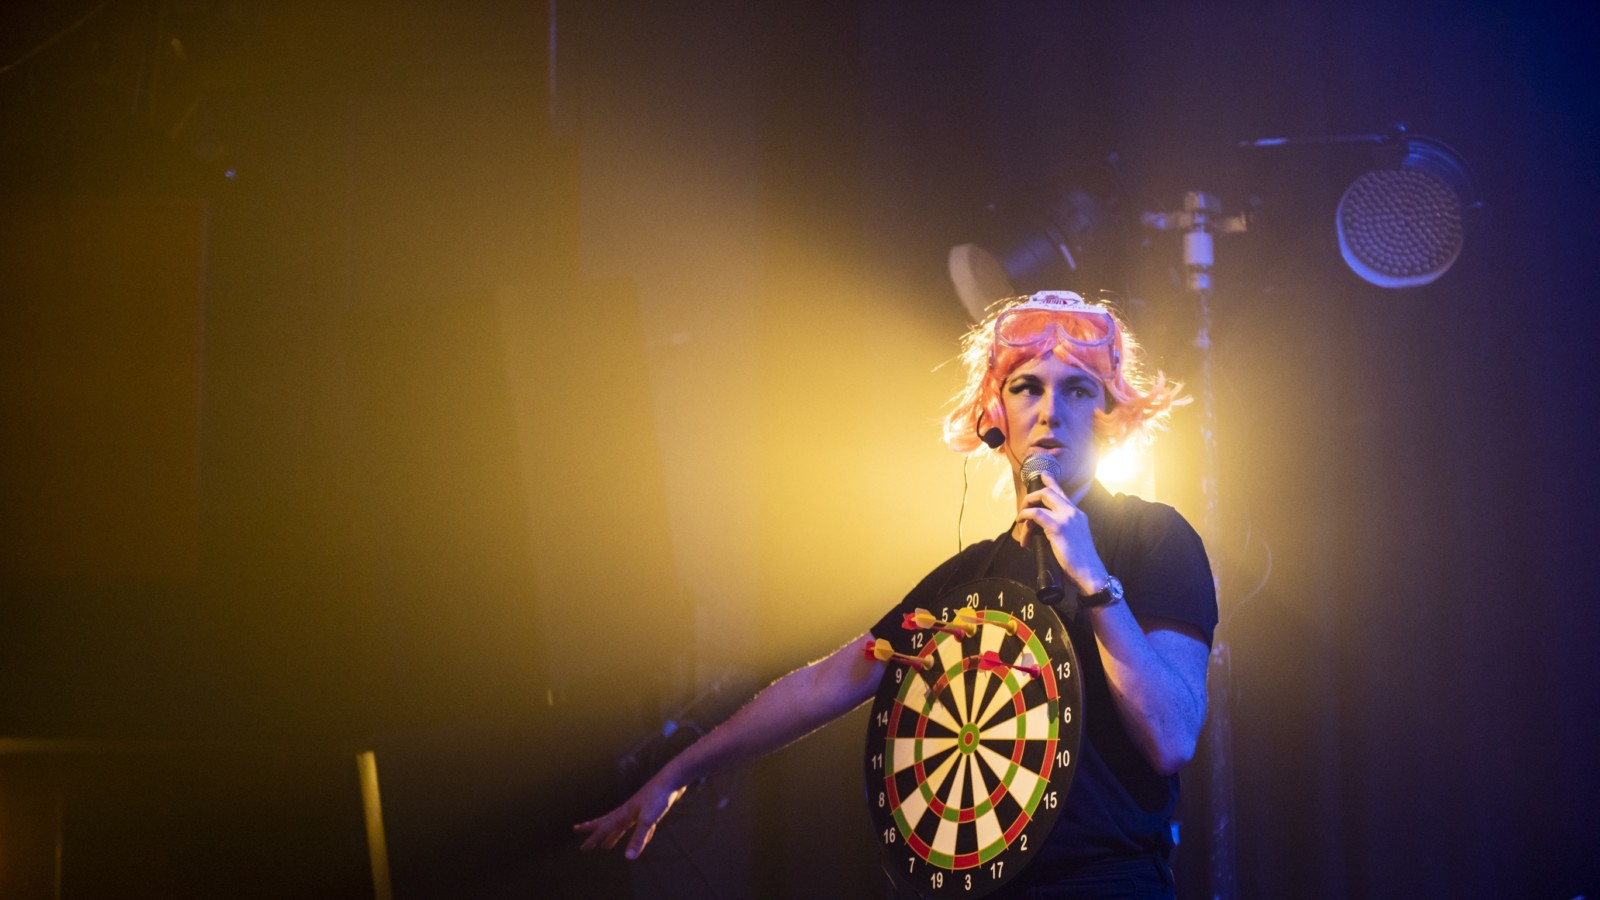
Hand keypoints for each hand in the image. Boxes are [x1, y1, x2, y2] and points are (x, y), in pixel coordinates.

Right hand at [573, 776, 687, 858]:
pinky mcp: (649, 810)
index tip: (582, 848)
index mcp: (624, 814)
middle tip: (578, 830)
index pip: (604, 829)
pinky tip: (642, 840)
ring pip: (620, 825)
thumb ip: (639, 838)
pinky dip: (637, 834)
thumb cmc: (658, 797)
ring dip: (613, 835)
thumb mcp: (648, 820)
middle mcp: (628, 811)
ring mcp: (638, 810)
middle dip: (592, 829)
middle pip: (606, 822)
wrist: (672, 779)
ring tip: (606, 845)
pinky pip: (638, 825)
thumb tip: (628, 858)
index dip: (593, 839)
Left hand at [1015, 472, 1107, 594]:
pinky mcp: (1057, 527)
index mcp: (1078, 514)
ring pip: (1042, 498)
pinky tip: (1021, 522)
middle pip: (1049, 491)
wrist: (1090, 572)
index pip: (1062, 493)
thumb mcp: (1075, 538)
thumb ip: (1065, 529)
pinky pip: (1036, 514)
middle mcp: (1073, 512)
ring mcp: (1066, 517)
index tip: (1043, 475)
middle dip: (1032, 496)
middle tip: (1023, 506)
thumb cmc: (1080, 561)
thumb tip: (1045, 530)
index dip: (1051, 482)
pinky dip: (1025, 515)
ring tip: (1020, 519)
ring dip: (1026, 506)